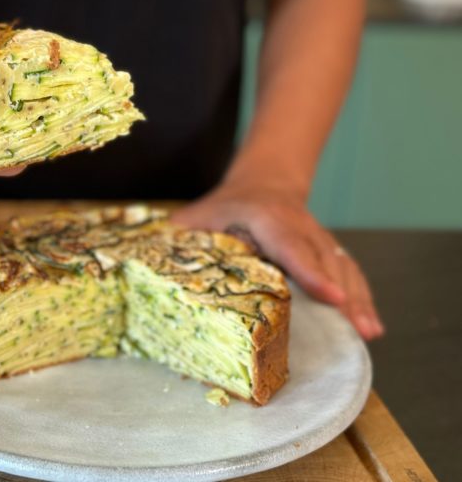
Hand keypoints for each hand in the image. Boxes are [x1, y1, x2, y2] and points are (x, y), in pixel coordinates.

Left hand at [172, 185, 384, 339]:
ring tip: (368, 333)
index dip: (308, 270)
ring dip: (358, 299)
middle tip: (354, 327)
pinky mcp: (328, 249)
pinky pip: (349, 271)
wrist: (265, 182)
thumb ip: (179, 238)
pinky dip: (362, 296)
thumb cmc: (227, 205)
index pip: (289, 244)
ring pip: (342, 266)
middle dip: (341, 293)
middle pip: (322, 259)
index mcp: (266, 218)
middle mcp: (299, 226)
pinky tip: (371, 325)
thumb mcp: (200, 214)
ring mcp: (318, 237)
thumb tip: (144, 265)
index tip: (328, 295)